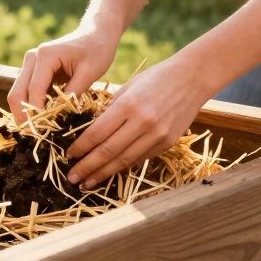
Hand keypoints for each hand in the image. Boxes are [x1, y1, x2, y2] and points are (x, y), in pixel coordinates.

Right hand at [7, 24, 119, 122]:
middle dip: (24, 118)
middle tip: (37, 138)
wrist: (96, 34)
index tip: (47, 133)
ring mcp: (29, 64)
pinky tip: (42, 121)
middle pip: (16, 94)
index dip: (37, 115)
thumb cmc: (97, 50)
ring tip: (39, 132)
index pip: (33, 93)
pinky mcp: (33, 71)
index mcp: (45, 56)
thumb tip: (58, 117)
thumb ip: (73, 94)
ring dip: (25, 113)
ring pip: (17, 95)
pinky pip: (26, 92)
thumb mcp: (90, 72)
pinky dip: (30, 107)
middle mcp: (31, 58)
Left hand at [66, 55, 216, 188]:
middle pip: (108, 151)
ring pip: (124, 160)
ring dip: (103, 173)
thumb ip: (111, 109)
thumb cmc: (156, 78)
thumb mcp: (129, 87)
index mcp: (128, 105)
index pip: (97, 133)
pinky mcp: (167, 143)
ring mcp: (157, 135)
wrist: (192, 78)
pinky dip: (123, 166)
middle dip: (87, 167)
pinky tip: (111, 172)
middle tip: (72, 177)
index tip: (68, 155)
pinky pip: (140, 158)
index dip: (80, 148)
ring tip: (88, 182)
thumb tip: (92, 132)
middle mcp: (142, 122)